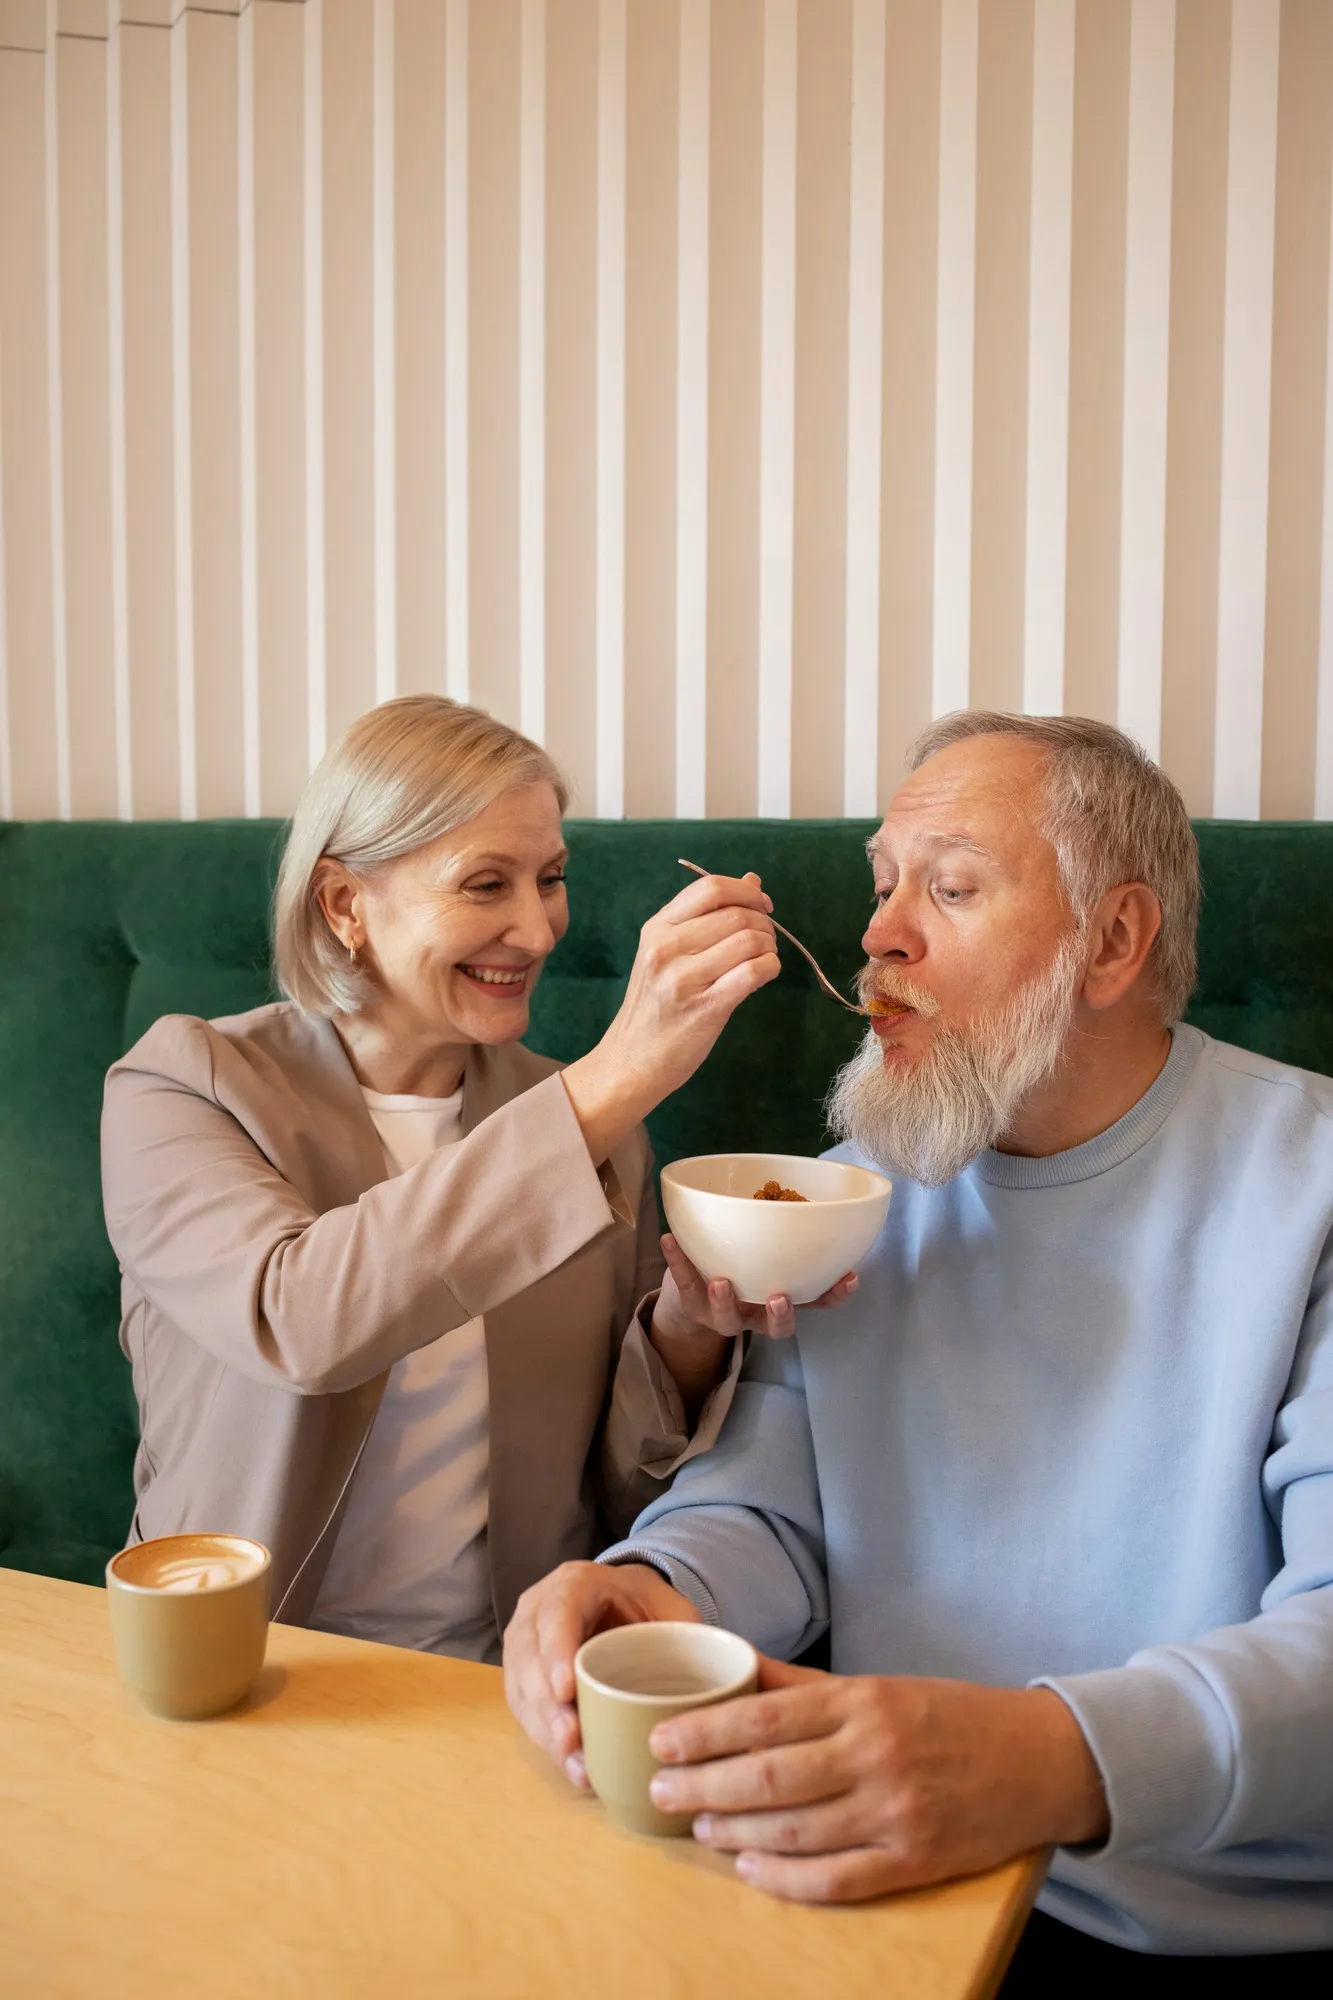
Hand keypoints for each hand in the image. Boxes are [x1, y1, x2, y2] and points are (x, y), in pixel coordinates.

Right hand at [503, 1561, 696, 1783]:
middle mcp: (537, 1611)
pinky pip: (524, 1711)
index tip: (568, 1690)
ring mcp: (524, 1646)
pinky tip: (574, 1767)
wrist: (620, 1603)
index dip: (557, 1651)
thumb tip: (724, 1675)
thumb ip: (688, 1632)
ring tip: (577, 1767)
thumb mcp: (669, 1606)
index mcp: (573, 1584)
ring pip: (522, 1690)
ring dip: (546, 1732)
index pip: (557, 1614)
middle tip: (572, 1740)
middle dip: (548, 1705)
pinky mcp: (522, 1679)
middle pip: (530, 1658)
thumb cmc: (644, 1606)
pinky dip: (547, 1742)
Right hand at [562, 873, 779, 1164]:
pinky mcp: (705, 1007)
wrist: (631, 1061)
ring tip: (763, 960)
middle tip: (766, 941)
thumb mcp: (669, 953)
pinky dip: (769, 968)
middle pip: (736, 914)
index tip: (763, 905)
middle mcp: (667, 947)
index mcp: (658, 928)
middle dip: (764, 923)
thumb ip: (708, 917)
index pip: (711, 888)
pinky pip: (753, 972)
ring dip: (769, 947)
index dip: (747, 891)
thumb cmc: (653, 1007)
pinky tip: (763, 975)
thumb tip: (753, 879)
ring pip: (749, 940)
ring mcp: (684, 977)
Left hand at [645, 1656, 1108, 1902]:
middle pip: (769, 1777)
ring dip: (736, 1834)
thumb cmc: (949, 1717)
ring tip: (699, 1828)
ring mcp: (896, 1811)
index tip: (662, 1740)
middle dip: (704, 1785)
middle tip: (662, 1789)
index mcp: (863, 1702)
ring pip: (795, 1830)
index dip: (706, 1732)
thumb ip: (805, 1687)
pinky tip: (752, 1869)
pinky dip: (787, 1879)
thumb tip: (734, 1666)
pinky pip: (838, 1878)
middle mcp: (876, 1754)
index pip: (765, 1717)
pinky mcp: (916, 1860)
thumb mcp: (879, 1687)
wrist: (1038, 1759)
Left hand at [648, 1235, 860, 1411]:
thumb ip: (783, 1236)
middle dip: (780, 1315)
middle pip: (775, 1327)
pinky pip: (685, 1284)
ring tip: (719, 1281)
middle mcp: (755, 1314)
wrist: (694, 1294)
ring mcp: (723, 1314)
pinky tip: (669, 1239)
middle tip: (779, 1298)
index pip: (815, 1302)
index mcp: (779, 1300)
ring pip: (728, 1319)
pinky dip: (677, 1262)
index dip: (834, 1294)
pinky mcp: (692, 1304)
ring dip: (725, 1301)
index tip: (849, 1278)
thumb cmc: (741, 1266)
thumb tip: (808, 1196)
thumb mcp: (765, 1255)